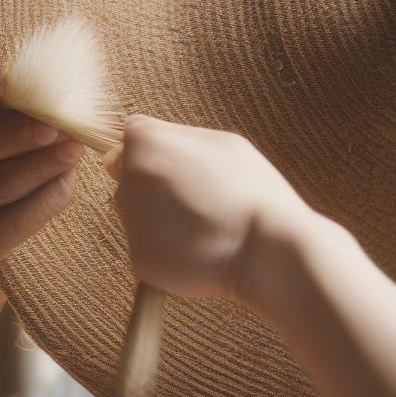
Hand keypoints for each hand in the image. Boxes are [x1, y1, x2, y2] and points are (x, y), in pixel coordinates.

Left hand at [103, 114, 310, 302]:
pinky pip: (150, 249)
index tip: (181, 165)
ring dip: (161, 218)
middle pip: (130, 178)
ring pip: (138, 215)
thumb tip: (149, 146)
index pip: (131, 138)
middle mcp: (128, 179)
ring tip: (204, 224)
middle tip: (199, 198)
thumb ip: (177, 138)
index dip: (155, 150)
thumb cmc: (250, 189)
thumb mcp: (220, 142)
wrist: (267, 248)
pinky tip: (200, 248)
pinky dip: (168, 250)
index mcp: (146, 142)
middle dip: (155, 185)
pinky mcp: (139, 259)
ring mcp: (131, 221)